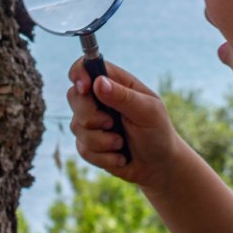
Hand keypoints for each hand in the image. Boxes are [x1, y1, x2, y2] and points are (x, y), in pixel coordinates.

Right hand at [66, 58, 182, 191]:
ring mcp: (92, 121)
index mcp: (116, 83)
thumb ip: (123, 97)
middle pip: (74, 96)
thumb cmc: (158, 132)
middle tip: (111, 123)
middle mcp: (100, 99)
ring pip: (76, 126)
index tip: (85, 88)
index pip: (87, 67)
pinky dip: (103, 157)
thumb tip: (98, 83)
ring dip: (101, 140)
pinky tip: (119, 157)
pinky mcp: (88, 143)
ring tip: (121, 143)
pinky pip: (82, 148)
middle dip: (90, 116)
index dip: (80, 74)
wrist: (159, 166)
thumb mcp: (148, 112)